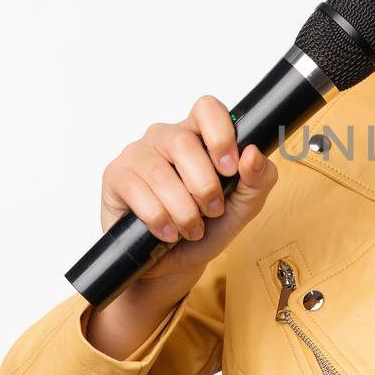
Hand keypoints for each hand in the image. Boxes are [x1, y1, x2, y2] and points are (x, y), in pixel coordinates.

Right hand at [99, 95, 278, 305]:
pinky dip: (158, 218)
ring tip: (191, 229)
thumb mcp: (243, 208)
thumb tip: (253, 154)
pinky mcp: (116, 176)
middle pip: (185, 143)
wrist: (172, 266)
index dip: (221, 134)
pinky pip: (136, 191)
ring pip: (160, 172)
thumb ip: (258, 180)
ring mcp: (138, 154)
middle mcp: (166, 137)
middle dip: (204, 186)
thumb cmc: (207, 228)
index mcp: (199, 135)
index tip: (230, 169)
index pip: (207, 109)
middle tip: (212, 211)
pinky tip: (167, 233)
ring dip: (182, 209)